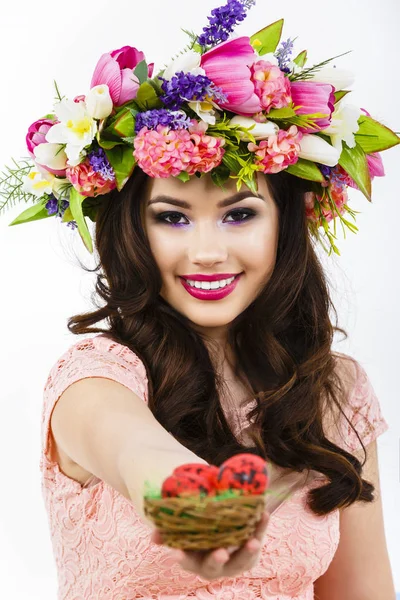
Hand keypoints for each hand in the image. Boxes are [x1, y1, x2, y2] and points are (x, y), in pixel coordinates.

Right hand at [150, 511, 269, 581]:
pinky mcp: (250, 551)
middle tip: (220, 552)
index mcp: (195, 560)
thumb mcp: (183, 531)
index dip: (183, 558)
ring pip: (241, 560)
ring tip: (253, 541)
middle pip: (216, 566)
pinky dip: (260, 528)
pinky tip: (264, 514)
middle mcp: (214, 564)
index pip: (187, 561)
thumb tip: (154, 537)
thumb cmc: (197, 530)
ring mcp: (234, 560)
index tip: (178, 554)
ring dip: (247, 551)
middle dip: (217, 560)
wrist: (219, 530)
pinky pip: (256, 538)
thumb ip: (169, 532)